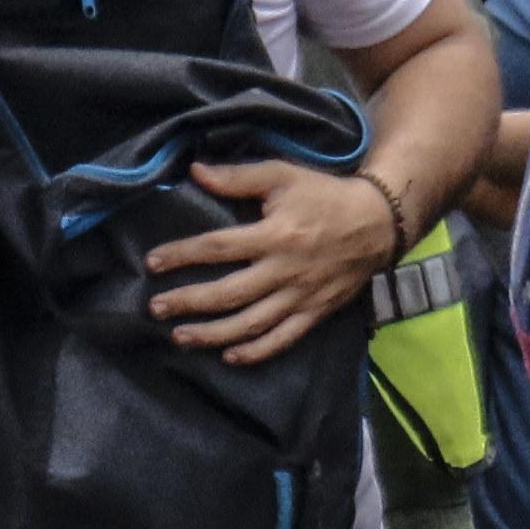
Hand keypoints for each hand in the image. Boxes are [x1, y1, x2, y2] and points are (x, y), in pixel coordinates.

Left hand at [150, 158, 407, 363]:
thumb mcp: (283, 175)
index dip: (181, 255)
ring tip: (180, 337)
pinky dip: (256, 352)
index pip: (217, 247)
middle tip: (156, 308)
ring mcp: (301, 296)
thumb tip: (196, 172)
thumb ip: (239, 177)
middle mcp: (285, 271)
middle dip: (189, 302)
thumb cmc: (324, 195)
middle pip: (228, 294)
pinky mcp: (315, 313)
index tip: (152, 262)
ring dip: (212, 334)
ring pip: (251, 324)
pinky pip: (283, 339)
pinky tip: (229, 356)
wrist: (377, 223)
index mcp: (274, 234)